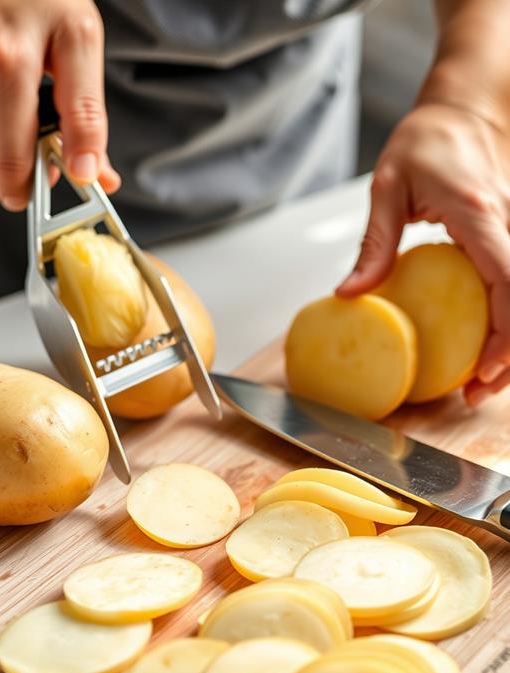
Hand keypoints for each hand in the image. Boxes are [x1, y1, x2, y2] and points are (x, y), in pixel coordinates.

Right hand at [0, 0, 119, 210]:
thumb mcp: (78, 40)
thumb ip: (87, 113)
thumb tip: (91, 172)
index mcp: (8, 64)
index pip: (18, 157)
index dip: (42, 183)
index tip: (62, 182)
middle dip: (28, 175)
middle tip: (50, 155)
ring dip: (6, 159)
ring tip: (27, 122)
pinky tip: (0, 109)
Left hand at [336, 101, 509, 405]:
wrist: (463, 110)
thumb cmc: (426, 139)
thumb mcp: (388, 187)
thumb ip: (375, 244)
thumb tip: (350, 293)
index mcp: (478, 216)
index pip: (509, 280)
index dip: (505, 331)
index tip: (485, 368)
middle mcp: (506, 225)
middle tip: (477, 392)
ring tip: (481, 382)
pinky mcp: (506, 238)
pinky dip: (505, 321)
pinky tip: (484, 348)